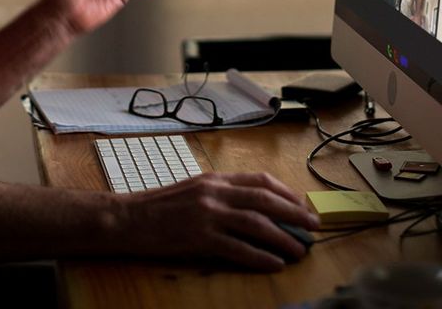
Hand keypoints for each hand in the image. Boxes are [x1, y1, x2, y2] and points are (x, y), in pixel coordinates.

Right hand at [123, 172, 318, 270]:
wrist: (129, 218)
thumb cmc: (160, 206)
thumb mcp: (193, 190)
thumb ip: (220, 194)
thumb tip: (253, 208)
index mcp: (213, 179)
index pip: (258, 180)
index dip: (285, 193)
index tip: (301, 205)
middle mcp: (214, 192)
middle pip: (264, 200)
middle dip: (294, 214)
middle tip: (313, 227)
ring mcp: (208, 214)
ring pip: (257, 224)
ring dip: (283, 238)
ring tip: (300, 250)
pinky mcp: (200, 238)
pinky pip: (238, 248)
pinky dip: (260, 257)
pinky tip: (274, 264)